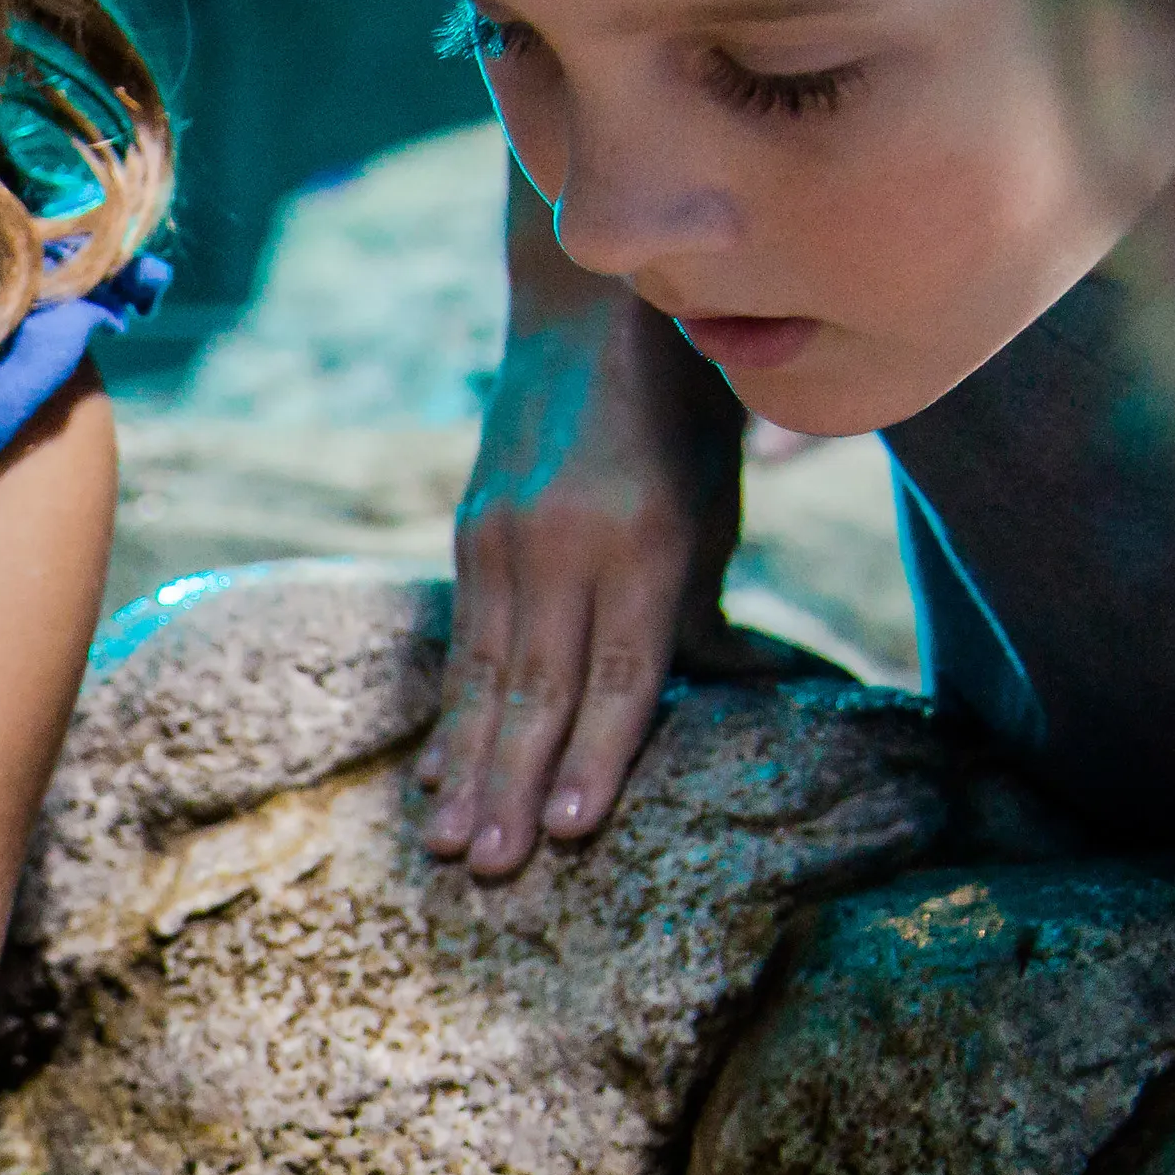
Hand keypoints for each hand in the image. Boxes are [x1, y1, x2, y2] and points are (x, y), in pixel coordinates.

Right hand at [418, 183, 745, 878]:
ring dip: (469, 766)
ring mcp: (507, 535)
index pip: (620, 672)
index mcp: (646, 540)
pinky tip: (436, 771)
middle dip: (513, 784)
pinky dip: (451, 710)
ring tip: (448, 844)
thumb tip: (739, 688)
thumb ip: (706, 606)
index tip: (567, 830)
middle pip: (541, 687)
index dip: (595, 756)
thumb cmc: (686, 414)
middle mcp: (566, 542)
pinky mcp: (472, 530)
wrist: (594, 305)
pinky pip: (464, 640)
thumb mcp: (716, 505)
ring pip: (489, 673)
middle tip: (488, 869)